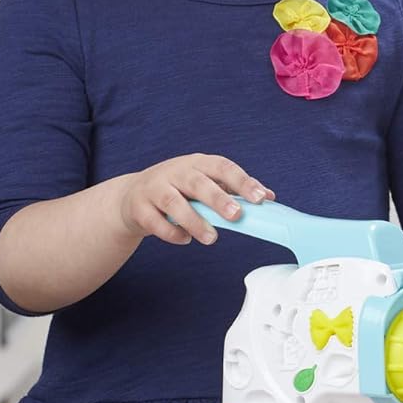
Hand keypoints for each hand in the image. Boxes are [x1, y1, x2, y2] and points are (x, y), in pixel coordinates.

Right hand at [117, 153, 273, 245]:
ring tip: (211, 238)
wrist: (132, 196)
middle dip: (219, 199)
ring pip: (174, 202)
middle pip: (198, 183)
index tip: (261, 197)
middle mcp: (176, 171)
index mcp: (198, 163)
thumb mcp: (205, 182)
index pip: (223, 167)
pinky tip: (185, 239)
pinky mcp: (139, 207)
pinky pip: (155, 222)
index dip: (243, 182)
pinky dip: (171, 232)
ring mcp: (155, 187)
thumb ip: (234, 189)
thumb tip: (269, 196)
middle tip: (236, 215)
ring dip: (194, 221)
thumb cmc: (179, 188)